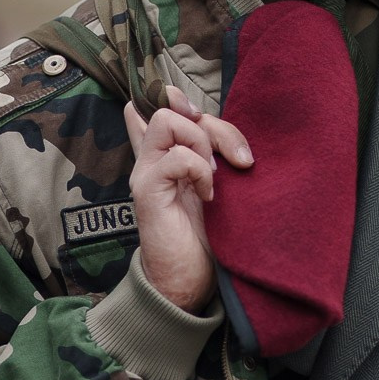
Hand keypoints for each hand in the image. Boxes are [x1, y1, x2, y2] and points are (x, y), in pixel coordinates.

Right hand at [125, 86, 253, 312]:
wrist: (190, 281)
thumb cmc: (208, 238)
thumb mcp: (219, 187)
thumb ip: (216, 160)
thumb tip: (233, 139)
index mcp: (165, 157)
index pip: (154, 108)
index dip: (175, 97)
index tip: (198, 113)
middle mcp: (149, 160)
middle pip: (173, 109)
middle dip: (214, 127)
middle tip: (234, 163)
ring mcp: (145, 174)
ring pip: (169, 122)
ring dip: (204, 147)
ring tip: (215, 181)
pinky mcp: (148, 192)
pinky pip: (177, 158)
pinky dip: (201, 172)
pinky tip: (208, 197)